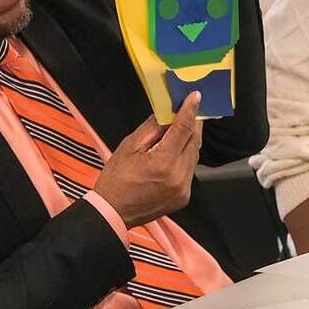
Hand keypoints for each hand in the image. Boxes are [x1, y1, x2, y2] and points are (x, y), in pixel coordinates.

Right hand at [94, 92, 202, 227]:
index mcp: (163, 163)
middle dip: (193, 124)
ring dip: (189, 141)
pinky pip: (189, 171)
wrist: (113, 212)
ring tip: (181, 129)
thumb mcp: (129, 146)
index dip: (190, 110)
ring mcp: (183, 189)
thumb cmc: (116, 180)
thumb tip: (168, 113)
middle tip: (190, 109)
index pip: (183, 129)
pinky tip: (175, 153)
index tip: (195, 97)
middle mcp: (178, 177)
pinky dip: (185, 158)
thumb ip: (152, 128)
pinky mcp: (183, 197)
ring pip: (194, 156)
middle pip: (194, 142)